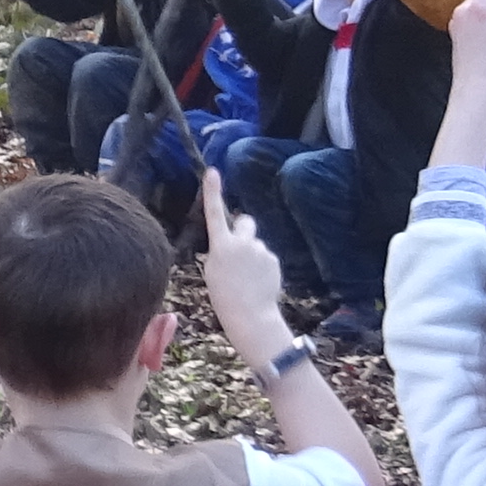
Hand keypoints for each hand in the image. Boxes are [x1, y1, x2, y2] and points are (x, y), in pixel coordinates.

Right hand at [200, 177, 286, 340]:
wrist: (249, 314)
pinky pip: (266, 257)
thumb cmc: (224, 296)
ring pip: (255, 243)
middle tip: (240, 248)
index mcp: (220, 246)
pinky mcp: (272, 259)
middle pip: (245, 221)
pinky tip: (258, 282)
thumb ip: (221, 250)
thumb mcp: (213, 270)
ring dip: (253, 254)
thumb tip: (232, 242)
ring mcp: (260, 250)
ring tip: (248, 277)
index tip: (212, 171)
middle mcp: (241, 242)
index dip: (212, 191)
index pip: (214, 213)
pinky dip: (262, 266)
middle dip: (243, 229)